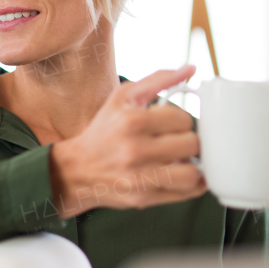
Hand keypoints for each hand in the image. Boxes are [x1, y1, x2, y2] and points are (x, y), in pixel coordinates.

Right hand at [49, 64, 205, 218]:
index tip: (171, 126)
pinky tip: (182, 175)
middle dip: (187, 142)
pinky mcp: (143, 198)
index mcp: (132, 121)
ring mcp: (139, 178)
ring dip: (192, 165)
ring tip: (181, 161)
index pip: (182, 119)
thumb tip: (190, 68)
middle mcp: (135, 150)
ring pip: (192, 173)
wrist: (76, 170)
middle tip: (177, 143)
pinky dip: (191, 185)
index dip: (181, 121)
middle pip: (191, 145)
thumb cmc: (104, 131)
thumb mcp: (123, 97)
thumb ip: (158, 79)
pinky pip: (185, 193)